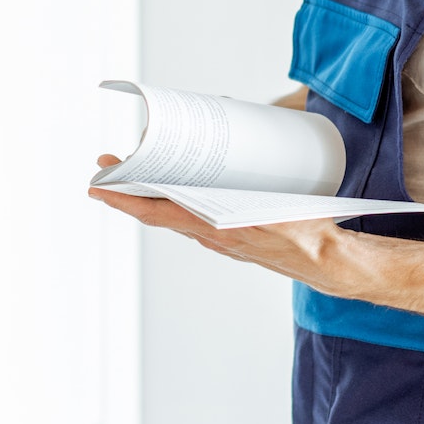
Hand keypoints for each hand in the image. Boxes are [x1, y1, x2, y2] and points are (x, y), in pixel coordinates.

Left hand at [87, 155, 357, 293]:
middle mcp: (209, 235)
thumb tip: (218, 173)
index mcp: (213, 227)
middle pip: (157, 210)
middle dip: (129, 188)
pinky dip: (176, 202)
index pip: (156, 213)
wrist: (326, 260)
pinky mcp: (230, 235)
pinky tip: (178, 188)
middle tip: (107, 164)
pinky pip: (192, 218)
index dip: (124, 200)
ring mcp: (218, 237)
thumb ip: (241, 191)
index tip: (97, 188)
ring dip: (151, 194)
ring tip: (134, 170)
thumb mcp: (270, 205)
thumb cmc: (304, 230)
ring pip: (173, 213)